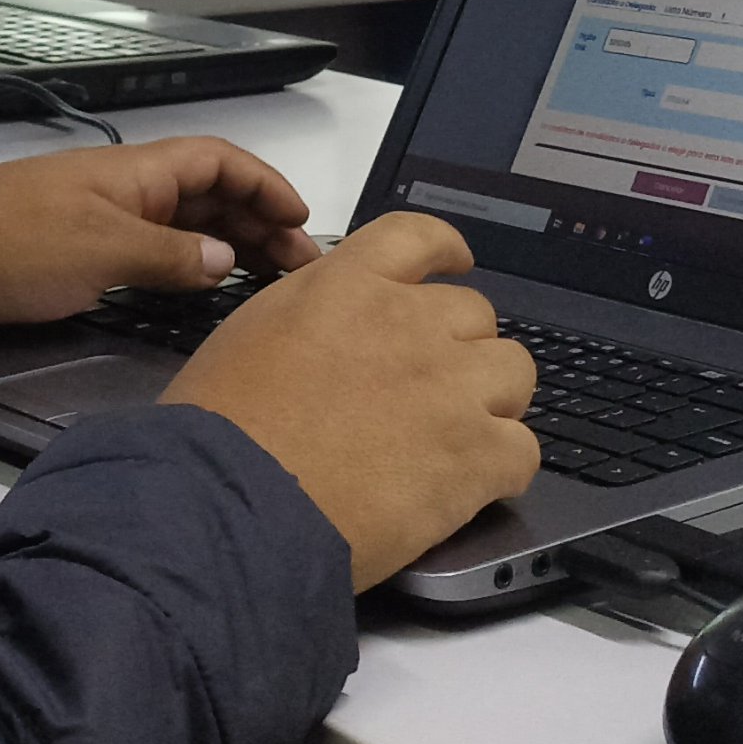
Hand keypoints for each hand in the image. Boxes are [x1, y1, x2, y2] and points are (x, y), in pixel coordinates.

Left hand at [0, 137, 321, 333]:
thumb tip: (227, 258)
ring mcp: (104, 219)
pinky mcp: (82, 252)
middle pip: (210, 192)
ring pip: (185, 221)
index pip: (220, 161)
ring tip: (266, 280)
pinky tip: (202, 288)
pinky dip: (188, 263)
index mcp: (137, 172)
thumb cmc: (13, 245)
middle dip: (258, 220)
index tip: (303, 223)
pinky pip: (155, 249)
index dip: (266, 184)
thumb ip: (169, 254)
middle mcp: (128, 188)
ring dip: (228, 242)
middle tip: (298, 267)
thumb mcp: (99, 250)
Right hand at [163, 214, 540, 590]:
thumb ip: (311, 315)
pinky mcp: (474, 456)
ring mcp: (450, 388)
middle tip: (432, 388)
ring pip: (514, 371)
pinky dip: (502, 468)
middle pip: (476, 314)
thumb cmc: (220, 431)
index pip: (420, 238)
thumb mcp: (251, 333)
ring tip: (463, 435)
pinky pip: (522, 450)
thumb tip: (334, 332)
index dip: (447, 251)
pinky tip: (472, 487)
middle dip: (460, 347)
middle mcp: (410, 324)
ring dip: (494, 399)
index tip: (457, 265)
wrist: (231, 505)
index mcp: (350, 286)